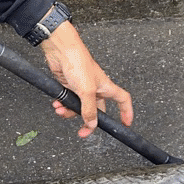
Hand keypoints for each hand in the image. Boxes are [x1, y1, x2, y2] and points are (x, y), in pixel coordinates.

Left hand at [39, 21, 132, 136]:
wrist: (60, 51)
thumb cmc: (78, 62)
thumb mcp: (86, 91)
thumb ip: (89, 109)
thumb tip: (92, 124)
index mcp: (106, 87)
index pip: (122, 100)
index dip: (126, 112)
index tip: (125, 124)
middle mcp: (95, 88)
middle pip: (96, 110)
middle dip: (88, 122)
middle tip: (82, 132)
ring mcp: (81, 87)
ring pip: (79, 107)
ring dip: (69, 112)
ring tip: (62, 111)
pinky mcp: (69, 85)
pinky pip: (68, 101)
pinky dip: (62, 104)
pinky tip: (57, 104)